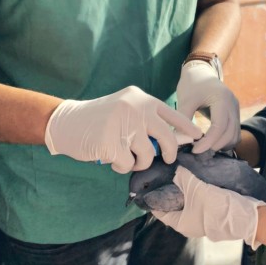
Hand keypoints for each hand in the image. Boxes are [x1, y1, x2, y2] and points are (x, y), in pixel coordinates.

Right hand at [44, 86, 202, 173]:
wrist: (66, 121)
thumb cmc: (99, 118)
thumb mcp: (125, 109)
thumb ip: (145, 119)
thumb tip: (171, 140)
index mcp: (141, 99)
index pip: (172, 113)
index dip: (187, 127)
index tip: (199, 137)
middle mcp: (135, 108)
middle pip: (165, 137)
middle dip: (169, 153)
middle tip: (165, 160)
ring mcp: (122, 124)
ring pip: (146, 154)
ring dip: (139, 162)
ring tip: (126, 157)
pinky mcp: (109, 142)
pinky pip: (127, 164)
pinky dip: (121, 165)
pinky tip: (110, 157)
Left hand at [153, 166, 265, 247]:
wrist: (244, 215)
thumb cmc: (215, 207)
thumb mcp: (195, 190)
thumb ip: (183, 178)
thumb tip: (175, 169)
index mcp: (180, 223)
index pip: (160, 211)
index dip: (154, 197)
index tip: (150, 182)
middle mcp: (189, 222)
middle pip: (174, 204)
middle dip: (171, 189)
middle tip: (165, 171)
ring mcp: (201, 218)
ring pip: (187, 201)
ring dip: (185, 188)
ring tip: (179, 171)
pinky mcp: (212, 211)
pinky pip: (198, 199)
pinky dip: (195, 189)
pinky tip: (195, 176)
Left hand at [177, 61, 239, 152]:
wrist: (201, 71)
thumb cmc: (192, 84)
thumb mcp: (186, 99)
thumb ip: (183, 119)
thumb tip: (178, 141)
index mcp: (222, 99)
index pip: (219, 126)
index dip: (208, 141)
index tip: (194, 150)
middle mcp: (233, 105)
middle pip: (230, 133)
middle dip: (214, 145)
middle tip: (197, 151)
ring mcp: (236, 110)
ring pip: (234, 136)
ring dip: (221, 145)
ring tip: (203, 148)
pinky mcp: (234, 114)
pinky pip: (234, 133)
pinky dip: (225, 141)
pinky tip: (211, 144)